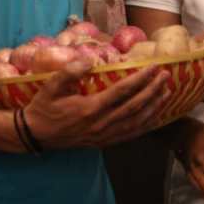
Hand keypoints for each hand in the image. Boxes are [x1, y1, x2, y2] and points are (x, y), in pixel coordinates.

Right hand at [23, 58, 170, 149]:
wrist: (36, 135)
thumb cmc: (43, 107)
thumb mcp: (51, 86)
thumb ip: (70, 71)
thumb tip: (90, 60)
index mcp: (90, 109)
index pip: (122, 91)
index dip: (141, 79)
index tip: (154, 67)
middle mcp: (101, 124)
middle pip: (135, 106)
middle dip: (153, 90)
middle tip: (166, 76)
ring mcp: (103, 136)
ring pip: (136, 122)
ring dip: (154, 107)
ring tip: (166, 93)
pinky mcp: (103, 143)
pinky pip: (130, 135)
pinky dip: (145, 125)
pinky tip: (155, 116)